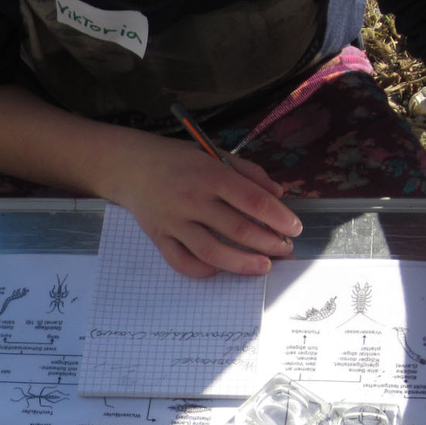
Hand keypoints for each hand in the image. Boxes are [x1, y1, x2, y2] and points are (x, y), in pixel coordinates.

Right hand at [106, 135, 302, 276]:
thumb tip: (277, 196)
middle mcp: (192, 199)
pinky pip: (183, 262)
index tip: (295, 229)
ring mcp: (174, 222)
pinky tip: (222, 268)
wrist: (130, 166)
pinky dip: (204, 270)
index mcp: (210, 175)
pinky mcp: (159, 238)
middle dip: (268, 243)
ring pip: (212, 251)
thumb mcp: (214, 154)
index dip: (279, 218)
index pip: (253, 201)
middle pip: (238, 229)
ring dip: (242, 263)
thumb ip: (248, 172)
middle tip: (285, 250)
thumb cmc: (178, 160)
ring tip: (263, 267)